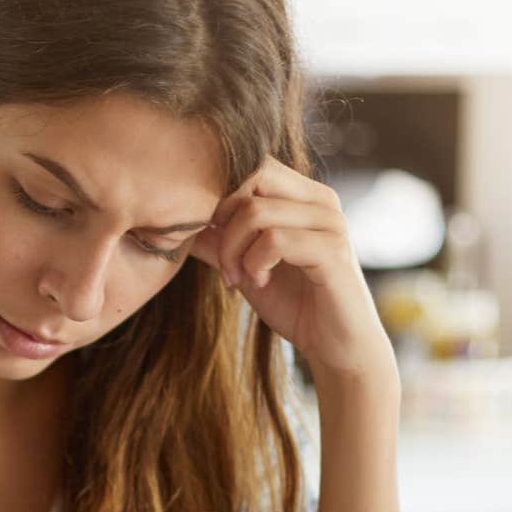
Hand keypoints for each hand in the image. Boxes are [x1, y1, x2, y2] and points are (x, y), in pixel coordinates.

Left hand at [187, 156, 394, 381]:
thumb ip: (217, 242)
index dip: (219, 196)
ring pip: (256, 213)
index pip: (251, 165)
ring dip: (233, 251)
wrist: (335, 346)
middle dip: (222, 219)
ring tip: (238, 278)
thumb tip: (176, 222)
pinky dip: (254, 264)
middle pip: (252, 177)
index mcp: (302, 195)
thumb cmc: (294, 303)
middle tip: (223, 260)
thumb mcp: (244, 267)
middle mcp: (320, 199)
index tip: (211, 236)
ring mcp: (330, 222)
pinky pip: (274, 240)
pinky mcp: (333, 250)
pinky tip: (259, 283)